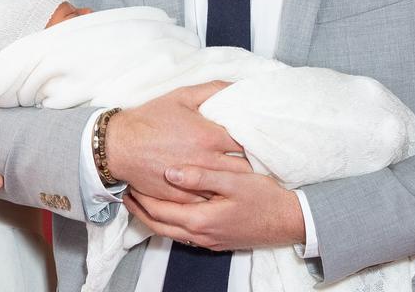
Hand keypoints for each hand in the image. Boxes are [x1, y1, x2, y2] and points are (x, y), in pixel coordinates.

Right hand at [106, 82, 250, 202]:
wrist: (120, 145)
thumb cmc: (150, 119)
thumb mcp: (182, 96)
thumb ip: (213, 89)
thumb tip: (238, 87)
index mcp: (209, 136)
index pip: (249, 143)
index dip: (258, 141)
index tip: (261, 140)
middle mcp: (206, 162)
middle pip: (244, 169)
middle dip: (253, 164)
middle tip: (258, 160)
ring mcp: (195, 183)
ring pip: (229, 188)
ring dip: (237, 182)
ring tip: (244, 177)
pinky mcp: (183, 198)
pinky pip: (210, 200)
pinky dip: (217, 195)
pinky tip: (222, 190)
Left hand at [124, 165, 304, 250]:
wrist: (288, 221)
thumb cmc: (264, 198)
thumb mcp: (234, 180)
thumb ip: (201, 176)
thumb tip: (170, 173)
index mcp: (200, 219)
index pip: (158, 210)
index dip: (141, 197)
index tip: (129, 180)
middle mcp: (200, 235)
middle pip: (158, 225)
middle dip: (139, 209)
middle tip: (126, 192)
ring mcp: (207, 241)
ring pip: (169, 232)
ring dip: (151, 217)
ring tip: (140, 199)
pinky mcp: (215, 241)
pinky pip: (182, 234)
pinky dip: (168, 222)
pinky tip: (168, 209)